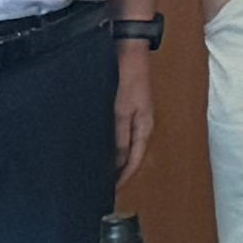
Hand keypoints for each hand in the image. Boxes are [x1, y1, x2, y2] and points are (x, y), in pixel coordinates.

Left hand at [111, 45, 157, 183]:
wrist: (128, 49)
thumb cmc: (126, 80)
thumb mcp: (121, 111)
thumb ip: (119, 138)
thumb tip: (116, 164)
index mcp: (144, 127)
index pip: (135, 161)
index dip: (123, 178)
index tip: (108, 193)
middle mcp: (141, 124)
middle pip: (131, 155)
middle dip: (118, 172)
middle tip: (100, 186)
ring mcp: (134, 115)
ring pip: (125, 145)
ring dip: (114, 159)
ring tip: (97, 170)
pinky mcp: (125, 107)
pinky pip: (119, 133)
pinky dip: (111, 145)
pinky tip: (98, 146)